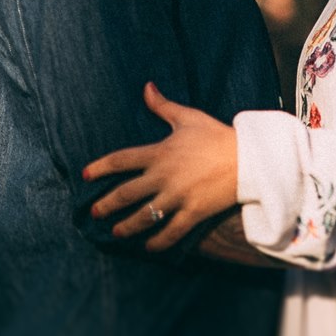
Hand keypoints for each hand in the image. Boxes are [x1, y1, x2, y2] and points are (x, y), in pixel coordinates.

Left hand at [81, 84, 238, 251]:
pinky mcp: (194, 212)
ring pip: (144, 216)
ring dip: (127, 227)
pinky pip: (171, 232)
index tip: (85, 176)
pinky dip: (158, 242)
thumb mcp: (189, 118)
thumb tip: (146, 87)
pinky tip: (148, 247)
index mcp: (160, 152)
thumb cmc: (217, 136)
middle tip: (94, 213)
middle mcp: (164, 176)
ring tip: (115, 233)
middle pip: (126, 193)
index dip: (100, 168)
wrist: (250, 158)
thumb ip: (163, 106)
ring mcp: (178, 196)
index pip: (121, 160)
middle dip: (107, 205)